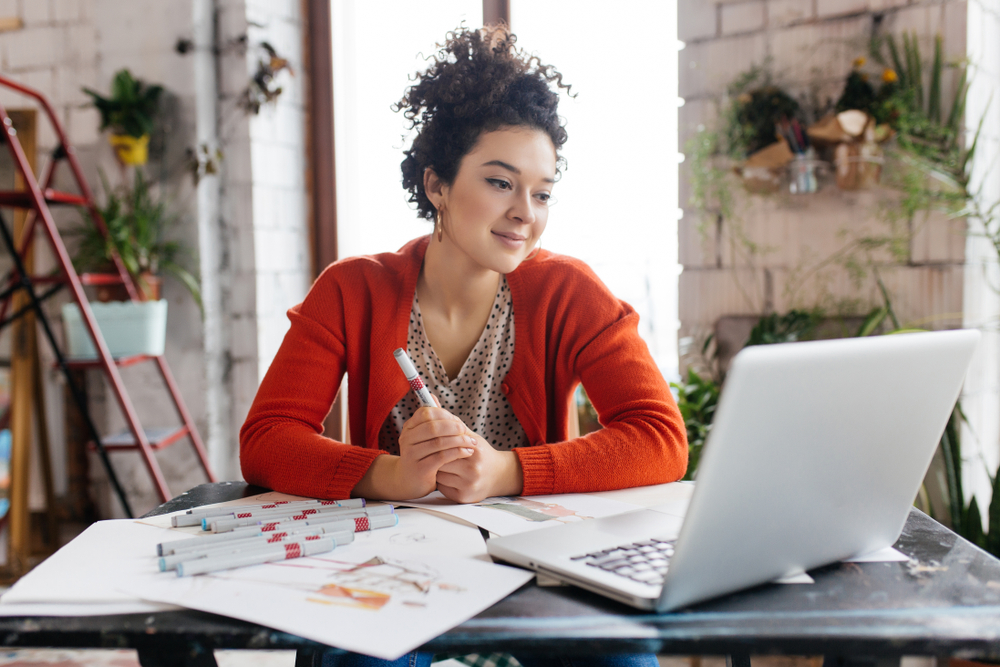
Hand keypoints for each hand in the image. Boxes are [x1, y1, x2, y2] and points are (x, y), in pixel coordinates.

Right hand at [353, 406, 473, 500]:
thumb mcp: (424, 436)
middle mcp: (407, 439)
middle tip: (466, 431)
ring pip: (439, 442)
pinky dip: (457, 452)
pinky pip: (442, 456)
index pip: (426, 413)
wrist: (409, 481)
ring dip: (459, 440)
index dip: (444, 415)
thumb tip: (432, 395)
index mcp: (409, 428)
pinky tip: (467, 452)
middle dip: (454, 427)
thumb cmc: (422, 455)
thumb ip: (431, 419)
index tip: (458, 421)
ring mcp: (412, 454)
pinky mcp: (420, 469)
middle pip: (433, 426)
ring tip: (472, 443)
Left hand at [436, 430, 523, 502]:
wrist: (499, 475)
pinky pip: (442, 487)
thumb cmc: (481, 453)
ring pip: (438, 475)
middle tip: (431, 453)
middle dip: (434, 456)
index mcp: (475, 450)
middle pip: (440, 461)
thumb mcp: (471, 435)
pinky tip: (446, 476)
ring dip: (436, 469)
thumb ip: (452, 422)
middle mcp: (473, 469)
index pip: (445, 444)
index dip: (435, 442)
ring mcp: (468, 484)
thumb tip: (434, 402)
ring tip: (440, 464)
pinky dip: (441, 481)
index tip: (430, 441)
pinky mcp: (463, 497)